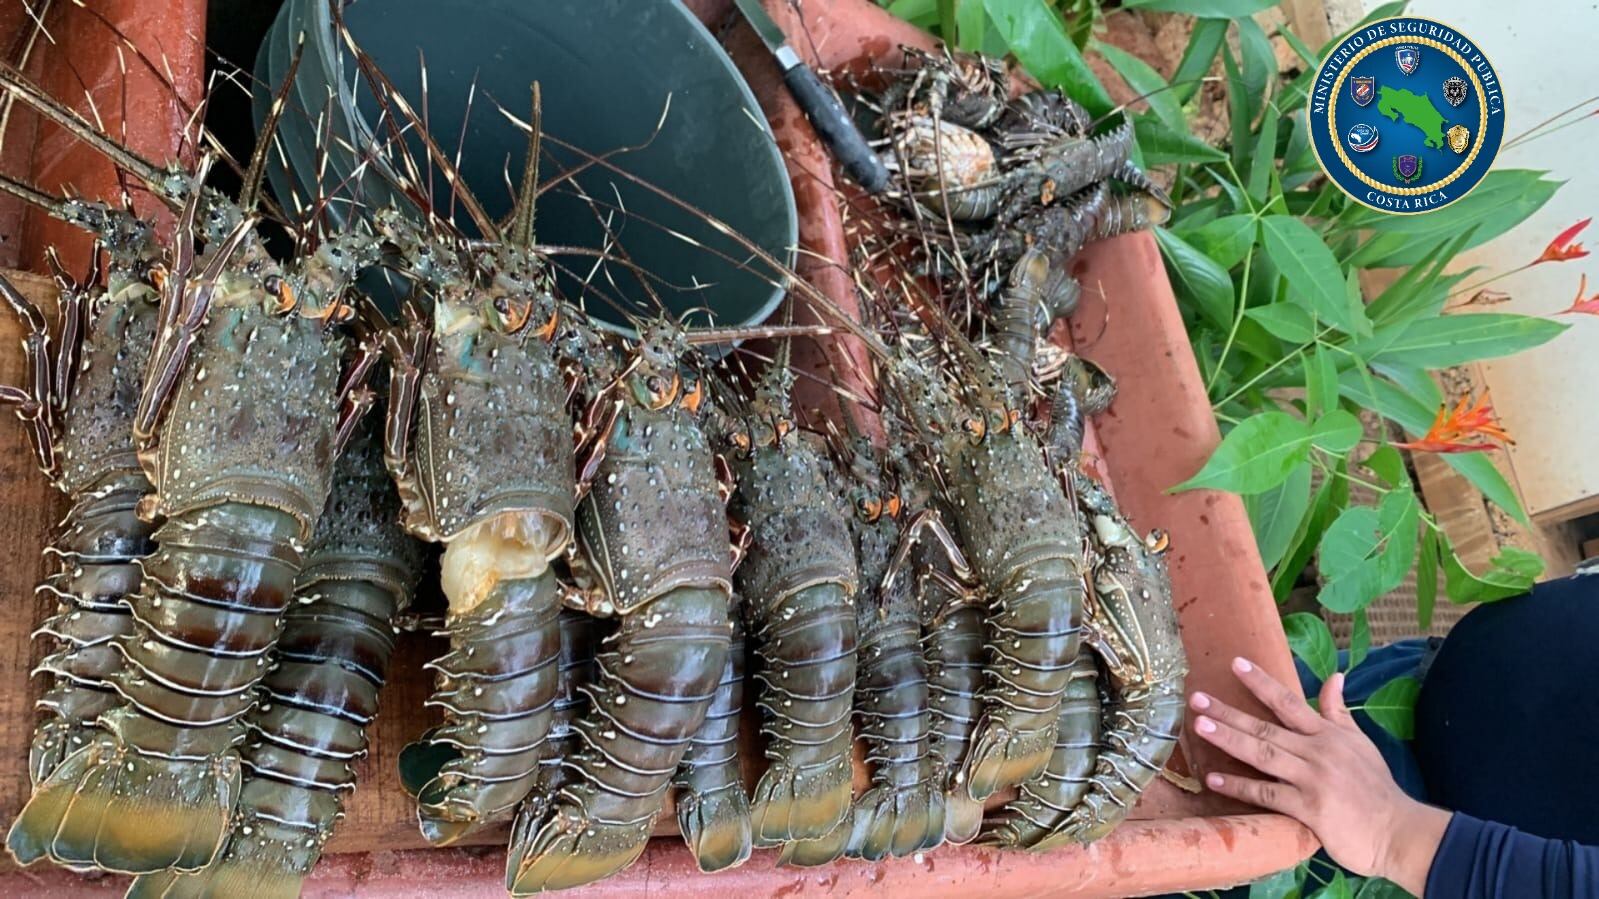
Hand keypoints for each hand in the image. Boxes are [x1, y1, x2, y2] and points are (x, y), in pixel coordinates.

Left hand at [1189, 657, 1451, 896]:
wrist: (1398, 830)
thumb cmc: (1376, 788)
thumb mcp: (1360, 743)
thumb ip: (1339, 712)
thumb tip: (1335, 676)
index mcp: (1328, 734)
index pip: (1289, 702)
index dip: (1261, 682)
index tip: (1235, 664)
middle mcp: (1317, 751)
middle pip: (1265, 727)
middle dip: (1229, 712)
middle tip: (1196, 698)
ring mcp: (1312, 779)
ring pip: (1263, 754)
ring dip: (1229, 739)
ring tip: (1200, 726)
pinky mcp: (1309, 808)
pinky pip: (1267, 794)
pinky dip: (1240, 787)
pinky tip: (1214, 780)